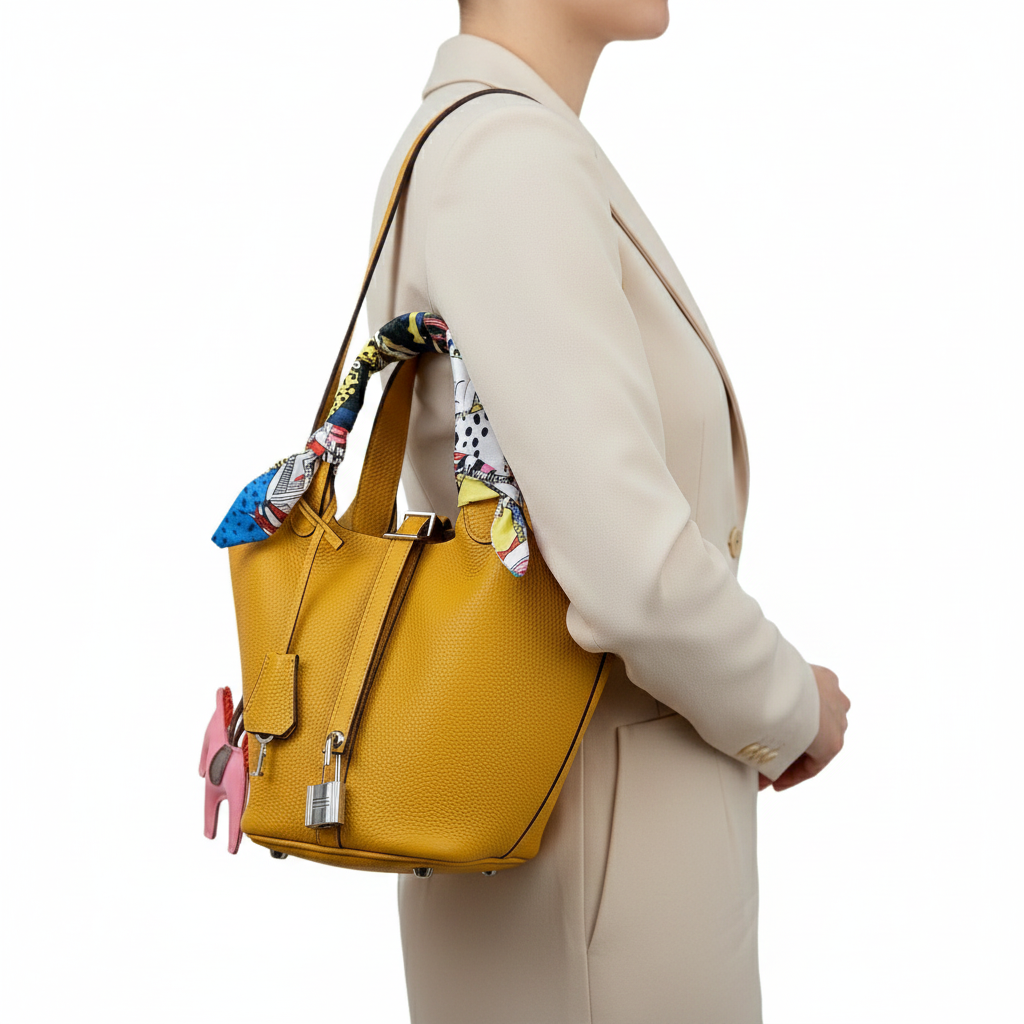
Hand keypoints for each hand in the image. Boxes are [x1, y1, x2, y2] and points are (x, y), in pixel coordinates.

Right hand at [759, 664, 849, 791]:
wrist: (774, 681)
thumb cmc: (760, 675)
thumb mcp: (767, 679)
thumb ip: (766, 690)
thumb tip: (742, 701)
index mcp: (820, 678)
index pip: (807, 707)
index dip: (785, 725)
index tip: (767, 737)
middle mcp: (833, 698)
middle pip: (812, 729)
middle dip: (788, 747)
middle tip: (763, 760)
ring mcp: (837, 720)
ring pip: (813, 747)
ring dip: (789, 761)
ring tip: (765, 774)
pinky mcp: (833, 742)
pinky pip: (814, 764)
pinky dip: (794, 773)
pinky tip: (774, 781)